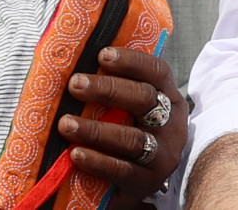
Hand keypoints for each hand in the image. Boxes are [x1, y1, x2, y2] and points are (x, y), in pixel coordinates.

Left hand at [58, 45, 188, 202]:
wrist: (139, 179)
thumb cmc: (127, 130)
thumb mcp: (129, 107)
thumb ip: (112, 86)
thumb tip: (70, 61)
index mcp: (168, 97)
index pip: (156, 71)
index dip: (131, 61)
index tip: (102, 55)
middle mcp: (172, 125)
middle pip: (143, 99)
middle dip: (107, 90)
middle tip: (75, 85)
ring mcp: (163, 155)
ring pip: (132, 138)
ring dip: (95, 130)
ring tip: (66, 124)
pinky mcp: (148, 182)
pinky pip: (123, 170)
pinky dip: (98, 161)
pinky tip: (76, 154)